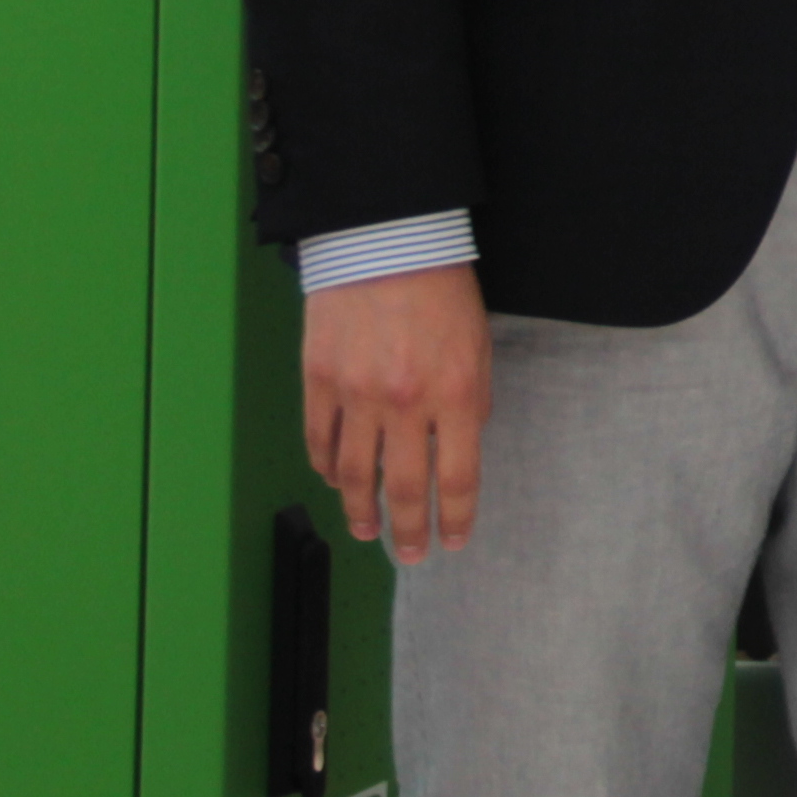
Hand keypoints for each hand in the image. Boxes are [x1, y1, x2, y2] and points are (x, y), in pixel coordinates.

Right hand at [304, 263, 493, 562]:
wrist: (388, 240)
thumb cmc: (443, 290)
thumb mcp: (478, 347)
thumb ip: (470, 403)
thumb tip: (455, 451)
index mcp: (455, 392)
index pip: (457, 477)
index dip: (456, 517)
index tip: (454, 541)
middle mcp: (405, 402)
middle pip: (405, 487)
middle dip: (408, 530)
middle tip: (409, 556)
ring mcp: (356, 393)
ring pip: (353, 474)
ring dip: (360, 510)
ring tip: (367, 530)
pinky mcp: (319, 380)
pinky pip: (319, 439)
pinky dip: (325, 467)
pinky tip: (334, 481)